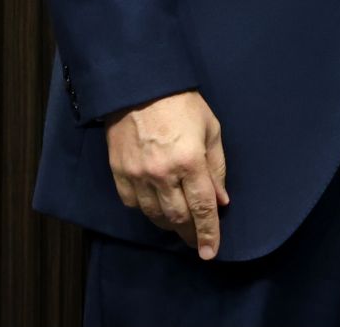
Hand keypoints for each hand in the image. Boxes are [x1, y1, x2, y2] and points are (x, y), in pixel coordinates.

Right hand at [105, 90, 230, 258]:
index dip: (208, 233)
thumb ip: (217, 168)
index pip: (202, 208)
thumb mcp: (210, 129)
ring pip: (155, 215)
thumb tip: (221, 200)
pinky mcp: (119, 173)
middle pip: (178, 217)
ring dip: (170, 223)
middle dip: (190, 232)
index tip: (211, 253)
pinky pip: (133, 204)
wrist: (139, 86)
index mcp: (189, 161)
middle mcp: (162, 174)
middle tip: (197, 241)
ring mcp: (138, 175)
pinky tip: (156, 206)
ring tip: (180, 224)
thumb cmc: (181, 103)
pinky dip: (147, 209)